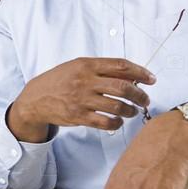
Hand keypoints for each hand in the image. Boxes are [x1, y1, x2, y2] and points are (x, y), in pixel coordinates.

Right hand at [8, 58, 155, 142]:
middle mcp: (85, 81)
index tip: (151, 78)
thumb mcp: (77, 67)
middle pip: (123, 87)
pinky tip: (118, 121)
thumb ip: (101, 69)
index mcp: (87, 65)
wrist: (36, 98)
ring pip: (117, 106)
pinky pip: (105, 122)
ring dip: (130, 110)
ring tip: (133, 111)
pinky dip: (117, 123)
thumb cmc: (60, 81)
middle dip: (140, 95)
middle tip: (145, 100)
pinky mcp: (78, 116)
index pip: (120, 66)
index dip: (140, 72)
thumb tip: (131, 76)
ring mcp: (82, 99)